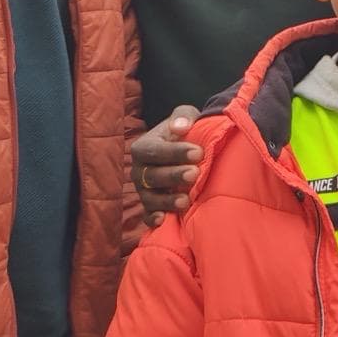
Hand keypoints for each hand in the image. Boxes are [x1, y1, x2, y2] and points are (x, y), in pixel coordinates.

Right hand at [131, 107, 201, 226]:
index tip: (198, 152)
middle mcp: (139, 170)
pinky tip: (163, 220)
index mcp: (143, 147)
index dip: (176, 152)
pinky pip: (146, 215)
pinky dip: (153, 218)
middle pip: (152, 176)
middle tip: (195, 174)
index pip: (156, 150)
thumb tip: (180, 126)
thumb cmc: (184, 133)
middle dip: (174, 176)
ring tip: (185, 201)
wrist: (184, 151)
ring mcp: (143, 190)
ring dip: (166, 200)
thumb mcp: (184, 118)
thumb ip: (183, 117)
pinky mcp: (149, 206)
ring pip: (150, 198)